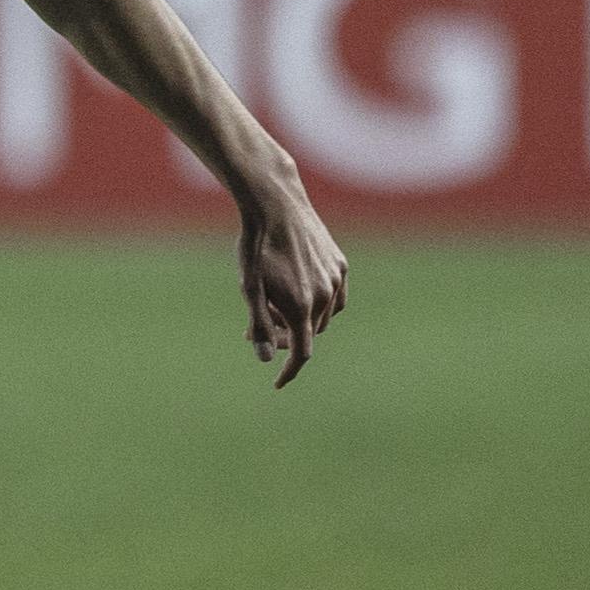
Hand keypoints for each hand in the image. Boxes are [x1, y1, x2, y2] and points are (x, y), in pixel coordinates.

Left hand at [235, 179, 347, 386]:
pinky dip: (319, 304)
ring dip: (301, 319)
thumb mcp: (249, 288)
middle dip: (285, 338)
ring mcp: (336, 279)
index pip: (301, 353)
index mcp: (300, 306)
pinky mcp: (340, 264)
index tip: (278, 383)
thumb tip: (265, 358)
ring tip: (273, 305)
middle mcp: (324, 296)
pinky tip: (301, 296)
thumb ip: (259, 324)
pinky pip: (334, 296)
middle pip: (307, 333)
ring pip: (322, 316)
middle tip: (259, 330)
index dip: (289, 371)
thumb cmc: (254, 247)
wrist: (276, 205)